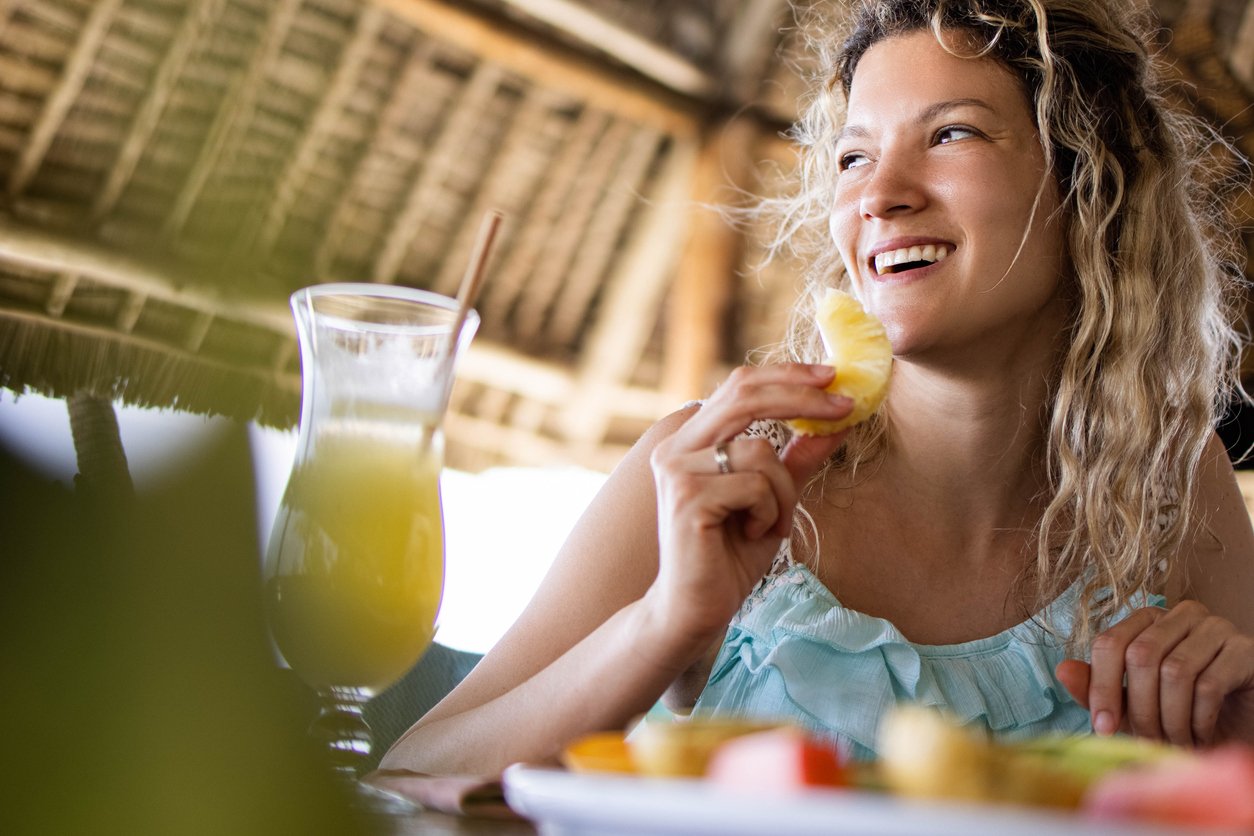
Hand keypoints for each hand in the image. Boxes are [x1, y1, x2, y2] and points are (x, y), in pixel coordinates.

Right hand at [646, 364, 852, 640]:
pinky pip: (755, 485)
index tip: (832, 375)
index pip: (739, 386)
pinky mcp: (688, 497)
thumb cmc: (730, 557)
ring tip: (773, 522)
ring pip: (760, 451)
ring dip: (784, 491)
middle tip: (844, 405)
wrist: (696, 609)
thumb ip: (796, 460)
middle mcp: (677, 448)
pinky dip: (770, 511)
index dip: (785, 375)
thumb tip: (836, 423)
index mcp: (693, 440)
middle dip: (800, 396)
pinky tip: (754, 534)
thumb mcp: (774, 500)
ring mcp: (677, 470)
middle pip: (744, 395)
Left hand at [1056, 601, 1253, 745]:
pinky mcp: (1245, 651)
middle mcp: (1181, 615)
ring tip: (1177, 740)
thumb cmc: (1182, 713)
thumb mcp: (1133, 705)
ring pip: (1175, 671)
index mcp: (1148, 620)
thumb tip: (1062, 670)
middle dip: (1139, 709)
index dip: (1102, 688)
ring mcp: (1216, 628)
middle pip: (1141, 655)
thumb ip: (1097, 687)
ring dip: (1171, 718)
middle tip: (1149, 742)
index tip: (1102, 728)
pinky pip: (1209, 684)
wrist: (1238, 728)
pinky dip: (1199, 719)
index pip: (1110, 643)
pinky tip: (1202, 734)